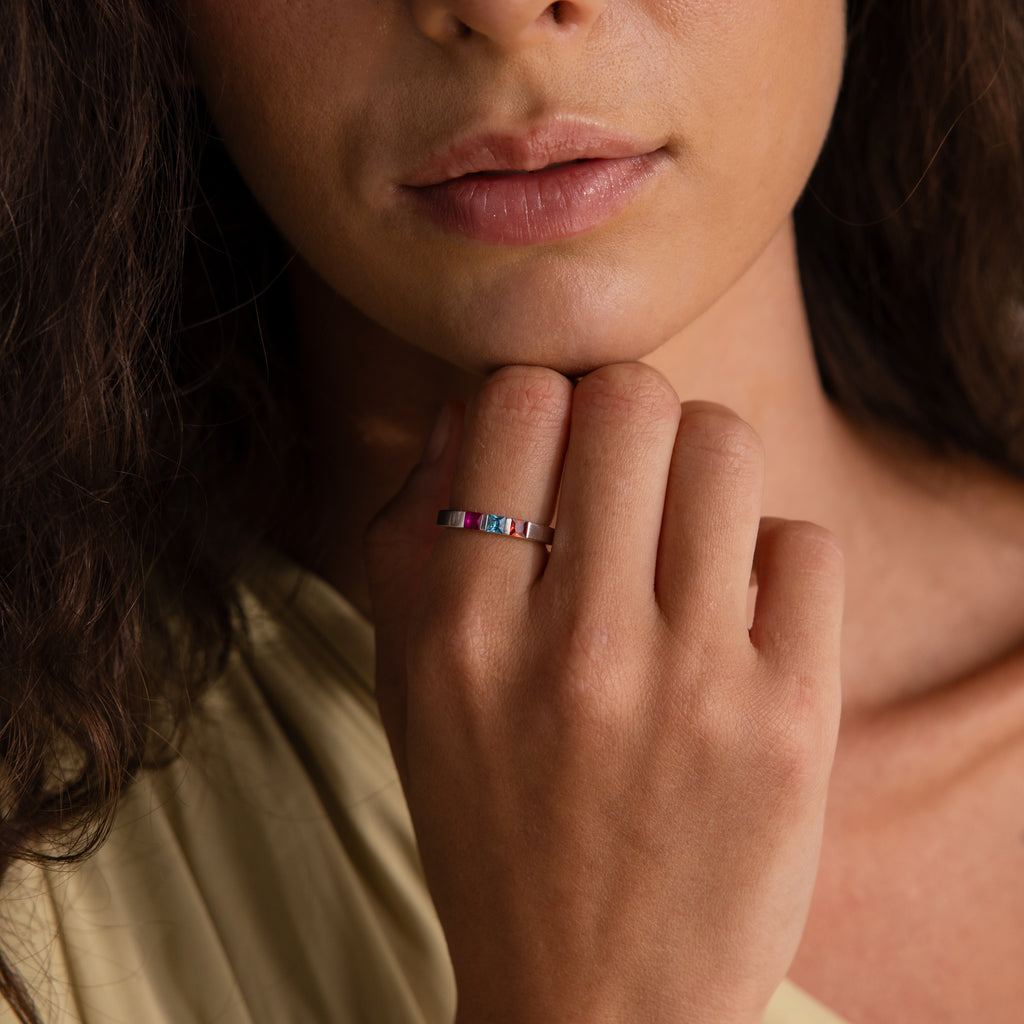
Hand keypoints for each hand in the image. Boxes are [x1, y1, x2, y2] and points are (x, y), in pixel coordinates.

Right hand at [365, 363, 842, 1023]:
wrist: (593, 1003)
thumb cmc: (490, 834)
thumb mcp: (407, 693)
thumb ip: (407, 541)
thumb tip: (463, 411)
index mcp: (461, 634)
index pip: (514, 403)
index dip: (538, 400)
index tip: (550, 443)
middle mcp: (572, 649)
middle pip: (628, 401)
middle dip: (625, 412)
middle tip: (623, 470)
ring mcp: (690, 684)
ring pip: (724, 446)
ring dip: (703, 466)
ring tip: (686, 528)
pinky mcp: (789, 723)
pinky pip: (804, 543)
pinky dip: (774, 554)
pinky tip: (740, 609)